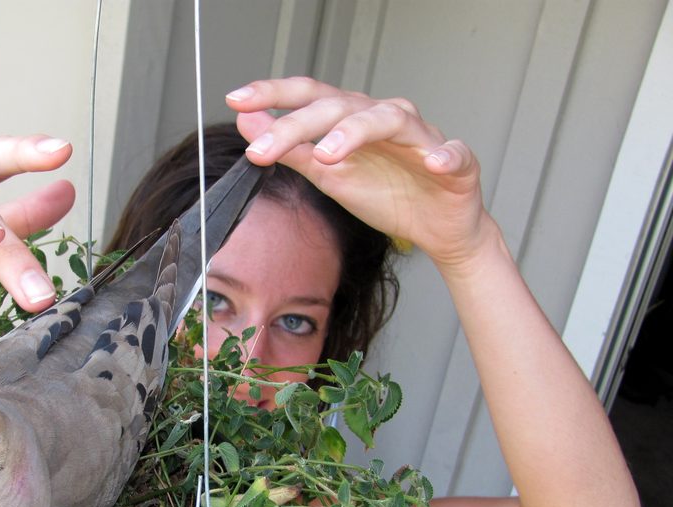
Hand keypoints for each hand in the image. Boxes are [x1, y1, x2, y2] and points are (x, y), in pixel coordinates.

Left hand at [225, 77, 493, 269]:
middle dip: (299, 125)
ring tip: (328, 154)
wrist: (437, 227)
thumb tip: (247, 122)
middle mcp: (384, 118)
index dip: (274, 93)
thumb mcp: (329, 174)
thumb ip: (290, 149)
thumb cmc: (387, 194)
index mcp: (352, 118)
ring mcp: (421, 138)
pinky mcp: (456, 162)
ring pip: (391, 119)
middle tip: (263, 147)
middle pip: (340, 106)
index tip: (236, 100)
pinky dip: (444, 155)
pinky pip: (452, 153)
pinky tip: (433, 163)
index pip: (309, 96)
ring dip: (357, 132)